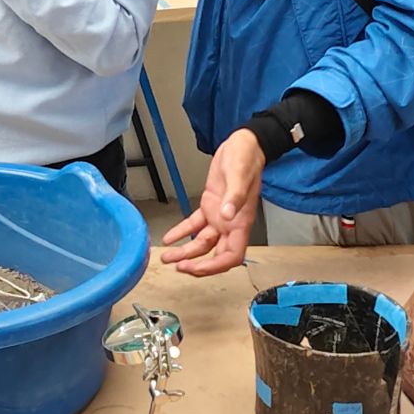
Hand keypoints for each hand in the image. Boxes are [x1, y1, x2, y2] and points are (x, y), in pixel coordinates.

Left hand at [160, 128, 265, 276]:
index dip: (216, 266)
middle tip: (178, 267)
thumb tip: (226, 216)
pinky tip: (170, 238)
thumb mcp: (239, 175)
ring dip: (185, 251)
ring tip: (167, 257)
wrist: (242, 144)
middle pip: (215, 254)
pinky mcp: (210, 206)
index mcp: (241, 221)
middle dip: (197, 264)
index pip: (232, 256)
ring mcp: (220, 216)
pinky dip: (181, 232)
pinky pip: (194, 224)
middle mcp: (230, 223)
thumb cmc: (246, 159)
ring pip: (202, 242)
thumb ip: (235, 197)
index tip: (198, 268)